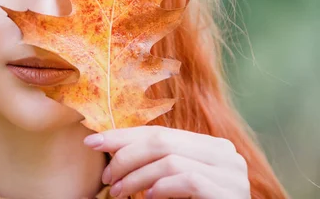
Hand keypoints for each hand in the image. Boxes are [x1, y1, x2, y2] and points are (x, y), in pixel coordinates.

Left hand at [83, 126, 249, 198]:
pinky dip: (162, 187)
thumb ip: (157, 163)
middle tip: (106, 176)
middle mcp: (224, 152)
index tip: (92, 142)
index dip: (123, 136)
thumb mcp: (175, 181)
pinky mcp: (230, 191)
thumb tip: (111, 148)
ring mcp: (231, 171)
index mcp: (210, 144)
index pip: (159, 132)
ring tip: (118, 192)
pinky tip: (149, 198)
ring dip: (136, 177)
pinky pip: (187, 180)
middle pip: (162, 142)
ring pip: (169, 160)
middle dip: (125, 156)